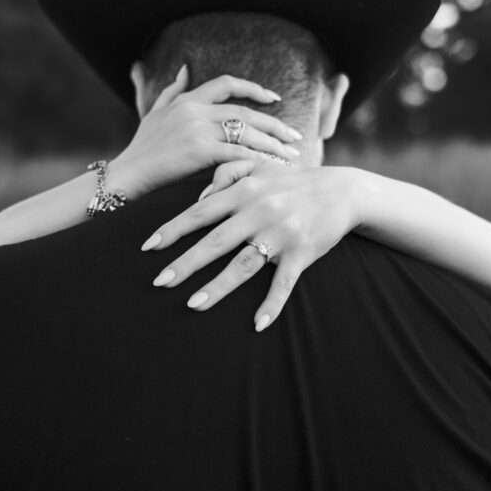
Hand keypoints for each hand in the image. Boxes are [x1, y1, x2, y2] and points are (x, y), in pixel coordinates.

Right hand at [107, 66, 303, 197]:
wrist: (128, 174)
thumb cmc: (140, 149)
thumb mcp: (153, 113)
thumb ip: (172, 90)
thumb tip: (185, 68)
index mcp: (187, 99)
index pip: (227, 84)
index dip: (254, 89)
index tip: (274, 98)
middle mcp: (194, 109)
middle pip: (245, 111)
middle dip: (274, 123)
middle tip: (294, 135)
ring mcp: (197, 128)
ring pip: (246, 131)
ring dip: (273, 143)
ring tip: (291, 154)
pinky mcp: (199, 150)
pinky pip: (238, 151)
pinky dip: (259, 158)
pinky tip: (273, 166)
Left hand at [141, 160, 360, 330]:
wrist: (342, 190)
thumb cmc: (293, 180)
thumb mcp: (259, 165)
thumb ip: (226, 173)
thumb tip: (198, 198)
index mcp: (244, 192)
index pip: (200, 212)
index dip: (172, 230)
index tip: (148, 247)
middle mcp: (258, 212)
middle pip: (215, 242)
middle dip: (185, 264)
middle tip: (159, 283)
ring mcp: (280, 234)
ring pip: (243, 265)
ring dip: (218, 287)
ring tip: (193, 305)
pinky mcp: (302, 253)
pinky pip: (284, 283)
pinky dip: (272, 304)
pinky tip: (258, 324)